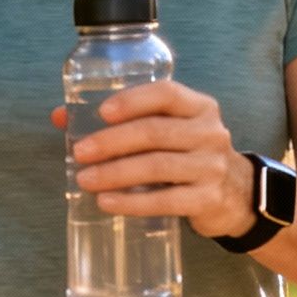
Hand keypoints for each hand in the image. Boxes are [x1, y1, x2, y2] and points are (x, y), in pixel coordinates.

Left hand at [51, 80, 253, 239]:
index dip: (132, 101)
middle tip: (80, 152)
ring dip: (116, 173)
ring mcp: (211, 167)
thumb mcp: (168, 130)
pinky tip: (107, 202)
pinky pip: (165, 201)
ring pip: (157, 166)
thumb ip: (124, 120)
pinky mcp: (207, 199)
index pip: (166, 93)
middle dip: (112, 141)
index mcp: (199, 107)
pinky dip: (132, 202)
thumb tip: (61, 117)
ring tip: (86, 179)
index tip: (101, 112)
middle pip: (155, 132)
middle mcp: (209, 132)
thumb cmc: (188, 154)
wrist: (235, 193)